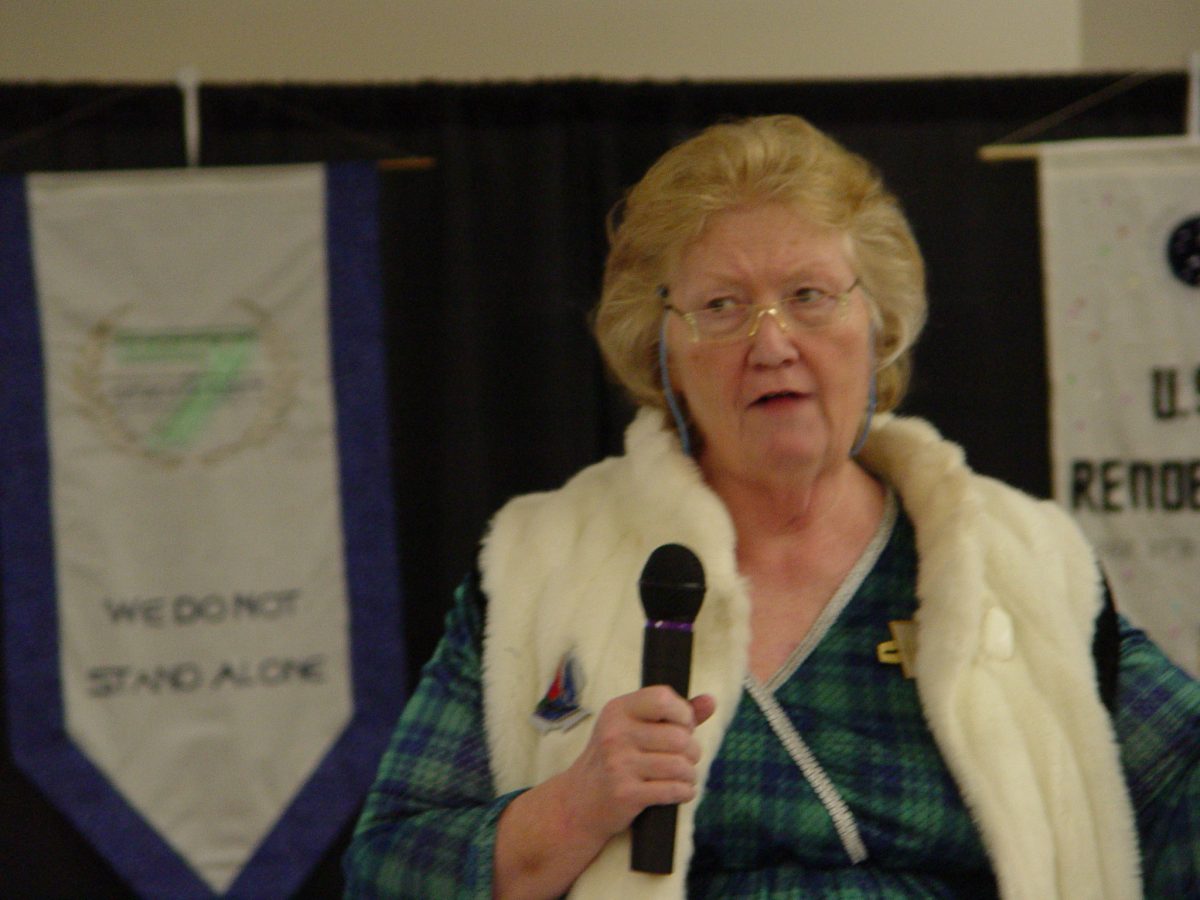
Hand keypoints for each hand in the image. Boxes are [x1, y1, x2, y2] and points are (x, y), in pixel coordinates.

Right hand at [559, 686, 716, 842]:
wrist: (579, 802)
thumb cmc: (614, 760)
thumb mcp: (633, 728)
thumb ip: (673, 714)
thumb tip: (711, 701)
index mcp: (618, 710)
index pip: (663, 698)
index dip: (683, 714)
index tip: (682, 727)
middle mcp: (616, 734)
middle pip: (679, 737)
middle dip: (692, 751)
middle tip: (684, 758)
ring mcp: (619, 764)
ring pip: (680, 765)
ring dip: (690, 774)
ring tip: (683, 776)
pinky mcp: (626, 793)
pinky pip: (674, 790)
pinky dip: (685, 792)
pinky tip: (679, 791)